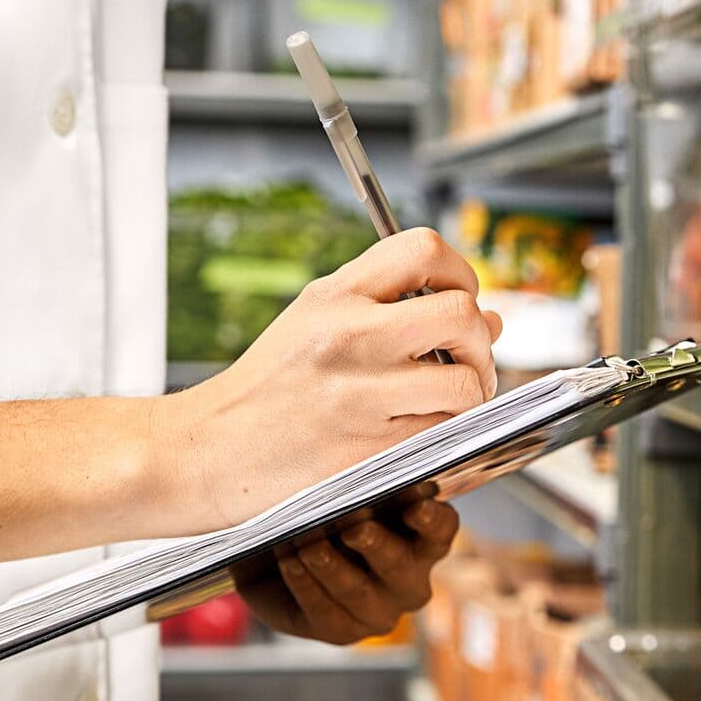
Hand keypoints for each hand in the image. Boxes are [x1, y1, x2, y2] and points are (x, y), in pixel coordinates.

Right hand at [154, 229, 501, 534]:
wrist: (208, 450)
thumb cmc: (268, 388)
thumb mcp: (315, 321)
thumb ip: (396, 309)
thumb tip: (492, 318)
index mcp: (335, 294)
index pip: (425, 250)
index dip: (462, 274)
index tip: (461, 300)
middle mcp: (349, 336)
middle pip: (462, 315)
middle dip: (481, 341)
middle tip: (469, 360)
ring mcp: (360, 394)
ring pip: (465, 383)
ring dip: (473, 394)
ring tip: (450, 400)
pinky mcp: (369, 448)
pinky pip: (443, 432)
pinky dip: (447, 433)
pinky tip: (422, 430)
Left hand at [236, 494, 460, 643]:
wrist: (278, 557)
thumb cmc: (326, 516)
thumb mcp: (346, 494)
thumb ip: (360, 482)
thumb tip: (352, 451)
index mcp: (422, 540)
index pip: (441, 529)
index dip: (431, 520)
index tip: (415, 506)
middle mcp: (409, 581)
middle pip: (400, 565)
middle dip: (376, 545)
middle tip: (353, 528)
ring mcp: (379, 611)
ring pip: (358, 592)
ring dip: (330, 566)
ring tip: (305, 543)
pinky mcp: (343, 631)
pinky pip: (326, 612)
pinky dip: (305, 584)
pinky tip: (289, 561)